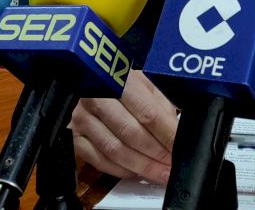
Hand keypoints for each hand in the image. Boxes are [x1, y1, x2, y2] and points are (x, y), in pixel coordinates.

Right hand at [70, 69, 177, 183]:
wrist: (92, 81)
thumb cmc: (124, 82)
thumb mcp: (146, 83)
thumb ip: (161, 106)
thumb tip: (176, 134)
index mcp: (119, 80)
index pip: (147, 113)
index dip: (166, 135)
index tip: (179, 149)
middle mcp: (96, 98)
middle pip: (131, 134)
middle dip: (155, 154)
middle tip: (171, 166)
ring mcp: (82, 119)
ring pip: (115, 150)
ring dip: (141, 166)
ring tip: (159, 174)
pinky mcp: (74, 137)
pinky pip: (99, 161)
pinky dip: (122, 170)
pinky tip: (137, 172)